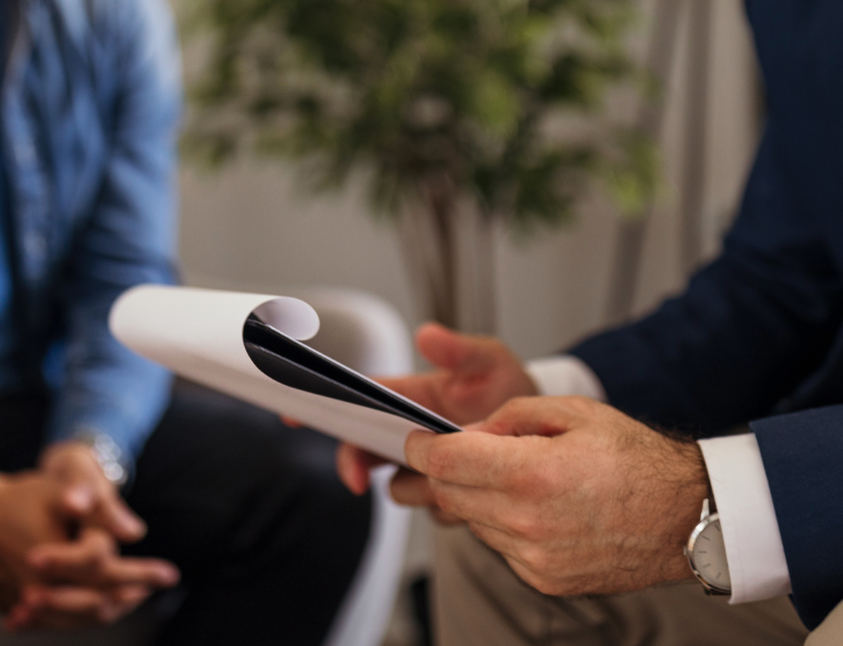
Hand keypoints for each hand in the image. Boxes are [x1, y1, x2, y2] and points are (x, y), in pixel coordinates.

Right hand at [0, 454, 175, 632]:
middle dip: (128, 596)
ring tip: (127, 598)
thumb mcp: (59, 492)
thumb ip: (100, 511)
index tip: (171, 574)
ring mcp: (22, 604)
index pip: (111, 573)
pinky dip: (74, 615)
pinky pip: (50, 621)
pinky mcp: (11, 608)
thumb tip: (137, 531)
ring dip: (104, 610)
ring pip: (75, 619)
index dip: (143, 573)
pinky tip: (90, 606)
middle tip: (149, 589)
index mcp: (56, 562)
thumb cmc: (19, 498)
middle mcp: (38, 591)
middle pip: (96, 603)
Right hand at [335, 323, 536, 508]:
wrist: (546, 433)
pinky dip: (448, 503)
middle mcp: (408, 432)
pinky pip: (433, 509)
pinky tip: (472, 491)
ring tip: (445, 475)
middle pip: (361, 449)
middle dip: (355, 462)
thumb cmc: (510, 388)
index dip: (324, 405)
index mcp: (409, 395)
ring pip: (397, 487)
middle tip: (360, 476)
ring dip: (414, 486)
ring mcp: (424, 466)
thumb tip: (428, 334)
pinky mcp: (445, 494)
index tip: (296, 414)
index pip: (356, 399)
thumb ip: (460, 349)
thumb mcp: (491, 361)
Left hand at [405, 396, 708, 596]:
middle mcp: (527, 522)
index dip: (421, 446)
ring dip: (477, 498)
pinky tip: (537, 507)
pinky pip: (501, 547)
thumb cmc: (637, 460)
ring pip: (473, 523)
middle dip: (446, 471)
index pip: (445, 462)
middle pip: (450, 496)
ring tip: (515, 477)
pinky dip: (505, 525)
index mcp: (531, 473)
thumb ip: (511, 417)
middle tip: (462, 452)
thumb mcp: (573, 413)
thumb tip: (470, 432)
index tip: (416, 440)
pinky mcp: (544, 579)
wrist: (685, 516)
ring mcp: (535, 558)